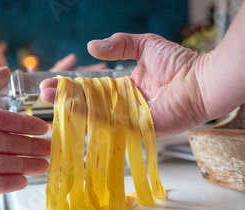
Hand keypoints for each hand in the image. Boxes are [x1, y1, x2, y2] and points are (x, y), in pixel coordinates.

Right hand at [41, 33, 211, 135]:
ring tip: (48, 103)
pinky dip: (90, 121)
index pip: (92, 89)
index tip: (51, 83)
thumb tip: (90, 47)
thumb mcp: (144, 46)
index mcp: (125, 89)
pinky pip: (110, 126)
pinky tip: (71, 115)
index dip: (71, 86)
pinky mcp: (136, 130)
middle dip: (64, 99)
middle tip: (42, 95)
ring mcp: (129, 121)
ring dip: (70, 111)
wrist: (202, 80)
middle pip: (88, 105)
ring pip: (94, 117)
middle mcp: (124, 107)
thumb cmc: (180, 63)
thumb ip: (119, 44)